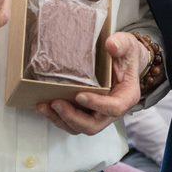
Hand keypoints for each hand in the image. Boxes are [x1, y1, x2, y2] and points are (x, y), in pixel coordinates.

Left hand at [36, 32, 151, 134]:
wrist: (123, 60)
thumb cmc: (125, 54)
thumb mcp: (127, 44)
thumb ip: (121, 44)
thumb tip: (111, 45)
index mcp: (127, 96)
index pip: (114, 108)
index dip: (97, 105)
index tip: (80, 95)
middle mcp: (113, 110)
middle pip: (94, 125)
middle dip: (73, 117)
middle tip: (56, 103)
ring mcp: (99, 114)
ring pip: (80, 127)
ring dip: (61, 119)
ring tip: (45, 106)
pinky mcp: (87, 113)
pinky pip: (72, 122)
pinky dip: (58, 117)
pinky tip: (45, 106)